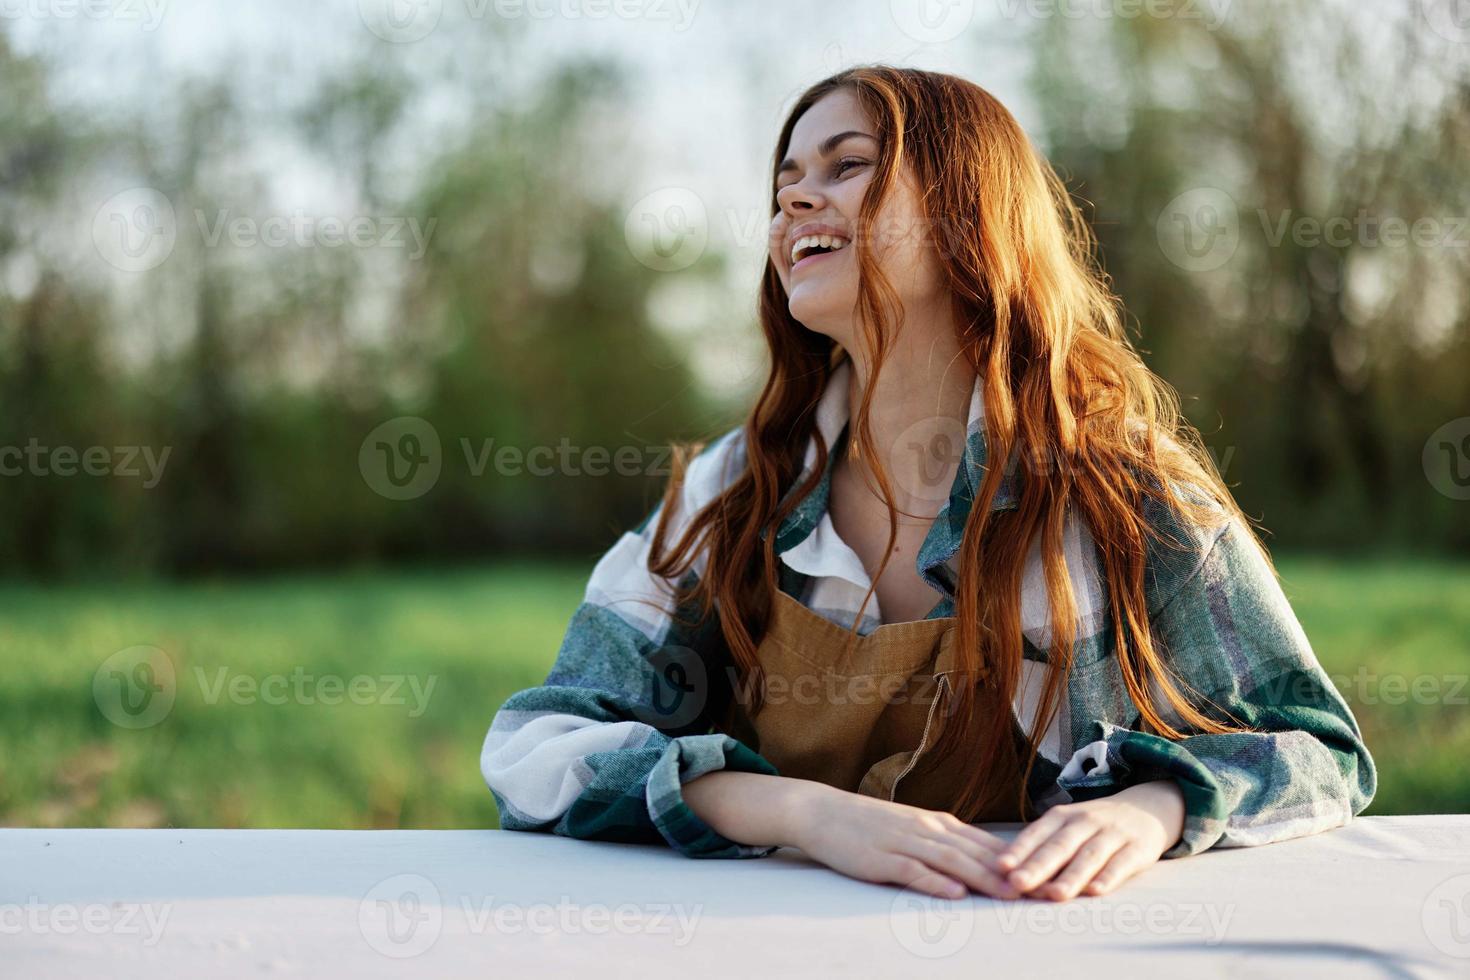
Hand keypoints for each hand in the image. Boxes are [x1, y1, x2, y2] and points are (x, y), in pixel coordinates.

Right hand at [786, 782, 1026, 900]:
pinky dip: (934, 881)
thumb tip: (981, 864)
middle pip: (977, 853)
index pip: (987, 844)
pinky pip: (911, 870)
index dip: (1020, 862)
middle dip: (1012, 873)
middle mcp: (927, 829)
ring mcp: (903, 841)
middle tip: (1042, 890)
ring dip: (983, 878)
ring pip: (951, 860)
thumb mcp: (913, 830)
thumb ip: (944, 845)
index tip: (1048, 876)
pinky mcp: (880, 858)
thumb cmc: (868, 825)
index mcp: (938, 824)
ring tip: (1010, 895)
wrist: (822, 811)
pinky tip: (953, 893)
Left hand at [993, 779, 1186, 901]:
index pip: (1037, 834)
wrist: (1146, 808)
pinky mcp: (1138, 847)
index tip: (1000, 867)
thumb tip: (1007, 874)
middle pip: (1059, 845)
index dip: (1018, 850)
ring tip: (1055, 894)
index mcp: (1061, 816)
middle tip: (1017, 883)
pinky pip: (1122, 863)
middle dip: (1037, 865)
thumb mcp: (1067, 827)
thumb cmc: (1093, 826)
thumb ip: (1043, 847)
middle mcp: (1084, 821)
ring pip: (1089, 855)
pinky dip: (1109, 876)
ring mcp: (1112, 833)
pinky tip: (1096, 891)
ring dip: (1071, 876)